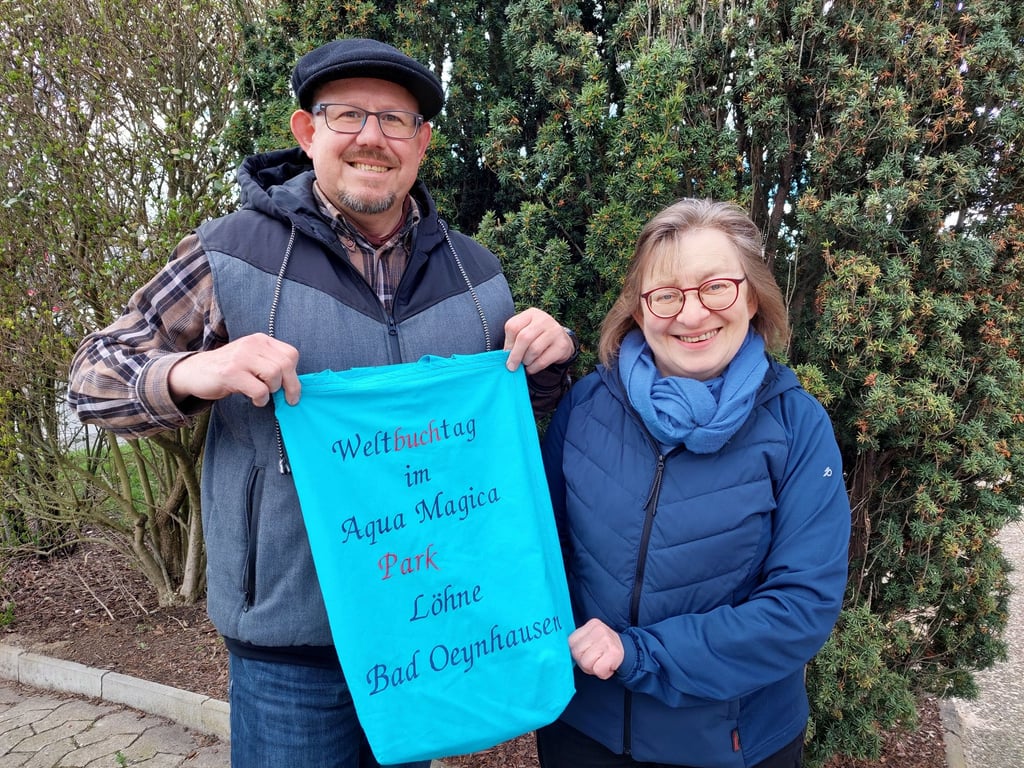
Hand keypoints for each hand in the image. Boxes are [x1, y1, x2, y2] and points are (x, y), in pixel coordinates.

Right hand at [168, 333, 300, 407]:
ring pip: (274, 375)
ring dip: (272, 391)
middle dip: (291, 386)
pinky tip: (255, 400)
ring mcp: (241, 357)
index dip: (295, 374)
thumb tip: (295, 385)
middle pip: (286, 365)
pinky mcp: (231, 373)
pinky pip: (259, 389)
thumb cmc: (229, 369)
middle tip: (287, 399)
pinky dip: (261, 399)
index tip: (291, 388)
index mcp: (261, 340)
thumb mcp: (252, 359)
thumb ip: (271, 364)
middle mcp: (252, 344)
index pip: (291, 354)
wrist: (195, 371)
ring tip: (262, 395)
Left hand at [503, 308, 575, 373]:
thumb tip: (504, 356)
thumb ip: (514, 340)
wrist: (561, 341)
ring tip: (525, 363)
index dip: (508, 343)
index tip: (506, 353)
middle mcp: (544, 319)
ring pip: (534, 350)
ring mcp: (555, 331)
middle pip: (524, 338)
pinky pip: (542, 360)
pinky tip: (531, 368)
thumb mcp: (525, 332)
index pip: (513, 326)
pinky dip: (533, 368)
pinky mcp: (562, 345)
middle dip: (515, 355)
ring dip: (526, 361)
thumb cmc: (537, 337)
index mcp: (531, 314)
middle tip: (511, 366)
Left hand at [569, 618, 624, 679]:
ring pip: (586, 662)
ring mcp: (607, 640)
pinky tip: (608, 666)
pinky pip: (598, 669)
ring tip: (602, 662)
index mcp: (591, 624)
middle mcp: (599, 629)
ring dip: (593, 668)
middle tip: (596, 660)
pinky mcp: (614, 653)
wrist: (628, 653)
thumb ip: (579, 643)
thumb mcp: (591, 640)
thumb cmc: (604, 649)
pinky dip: (603, 673)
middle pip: (577, 653)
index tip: (588, 653)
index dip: (577, 653)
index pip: (571, 642)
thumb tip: (560, 653)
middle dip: (584, 661)